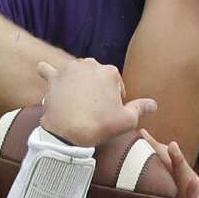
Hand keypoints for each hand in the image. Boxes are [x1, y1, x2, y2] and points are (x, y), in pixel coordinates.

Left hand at [37, 59, 155, 146]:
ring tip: (76, 96)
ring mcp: (70, 70)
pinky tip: (45, 71)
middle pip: (97, 75)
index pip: (116, 82)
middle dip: (97, 87)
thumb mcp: (127, 120)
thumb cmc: (99, 125)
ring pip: (76, 72)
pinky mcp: (53, 78)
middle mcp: (90, 65)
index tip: (110, 110)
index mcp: (110, 72)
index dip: (115, 97)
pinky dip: (48, 71)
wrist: (68, 133)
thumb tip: (153, 104)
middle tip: (94, 107)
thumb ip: (141, 108)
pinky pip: (48, 70)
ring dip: (77, 80)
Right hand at [119, 131, 198, 197]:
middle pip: (180, 169)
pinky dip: (158, 148)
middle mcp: (192, 192)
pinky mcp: (185, 175)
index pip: (189, 192)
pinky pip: (171, 159)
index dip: (184, 176)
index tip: (177, 159)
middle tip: (144, 138)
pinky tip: (142, 138)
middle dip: (164, 154)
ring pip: (175, 160)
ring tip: (138, 133)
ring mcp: (190, 181)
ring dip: (157, 146)